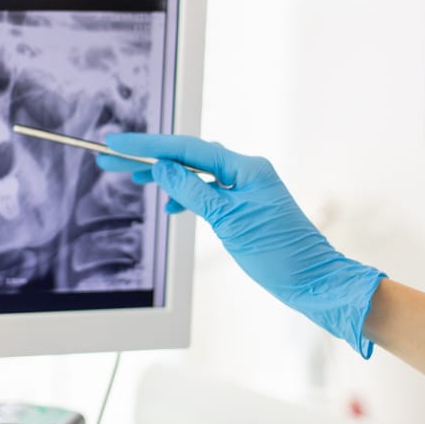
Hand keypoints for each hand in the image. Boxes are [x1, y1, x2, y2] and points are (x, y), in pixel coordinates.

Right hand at [97, 133, 385, 357]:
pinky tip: (169, 204)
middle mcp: (246, 171)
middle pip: (187, 157)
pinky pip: (207, 191)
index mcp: (245, 168)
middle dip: (148, 157)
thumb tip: (162, 168)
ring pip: (194, 174)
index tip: (117, 142)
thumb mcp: (228, 221)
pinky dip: (185, 195)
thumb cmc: (280, 254)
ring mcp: (246, 189)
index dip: (148, 145)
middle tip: (110, 156)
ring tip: (130, 174)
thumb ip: (192, 191)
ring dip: (163, 175)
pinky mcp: (245, 207)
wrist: (315, 281)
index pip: (186, 149)